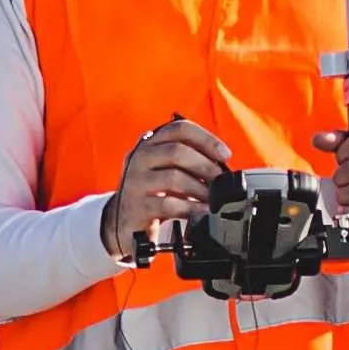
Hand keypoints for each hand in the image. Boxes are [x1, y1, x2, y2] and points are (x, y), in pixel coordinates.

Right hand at [108, 118, 233, 257]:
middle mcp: (139, 158)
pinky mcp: (135, 207)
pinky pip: (166, 204)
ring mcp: (135, 182)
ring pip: (173, 177)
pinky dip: (189, 208)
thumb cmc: (153, 193)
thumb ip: (190, 162)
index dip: (206, 139)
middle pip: (177, 151)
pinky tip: (201, 212)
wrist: (123, 221)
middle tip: (220, 181)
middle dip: (205, 166)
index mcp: (150, 143)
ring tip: (213, 199)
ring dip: (200, 189)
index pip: (179, 128)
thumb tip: (222, 167)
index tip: (225, 155)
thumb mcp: (168, 170)